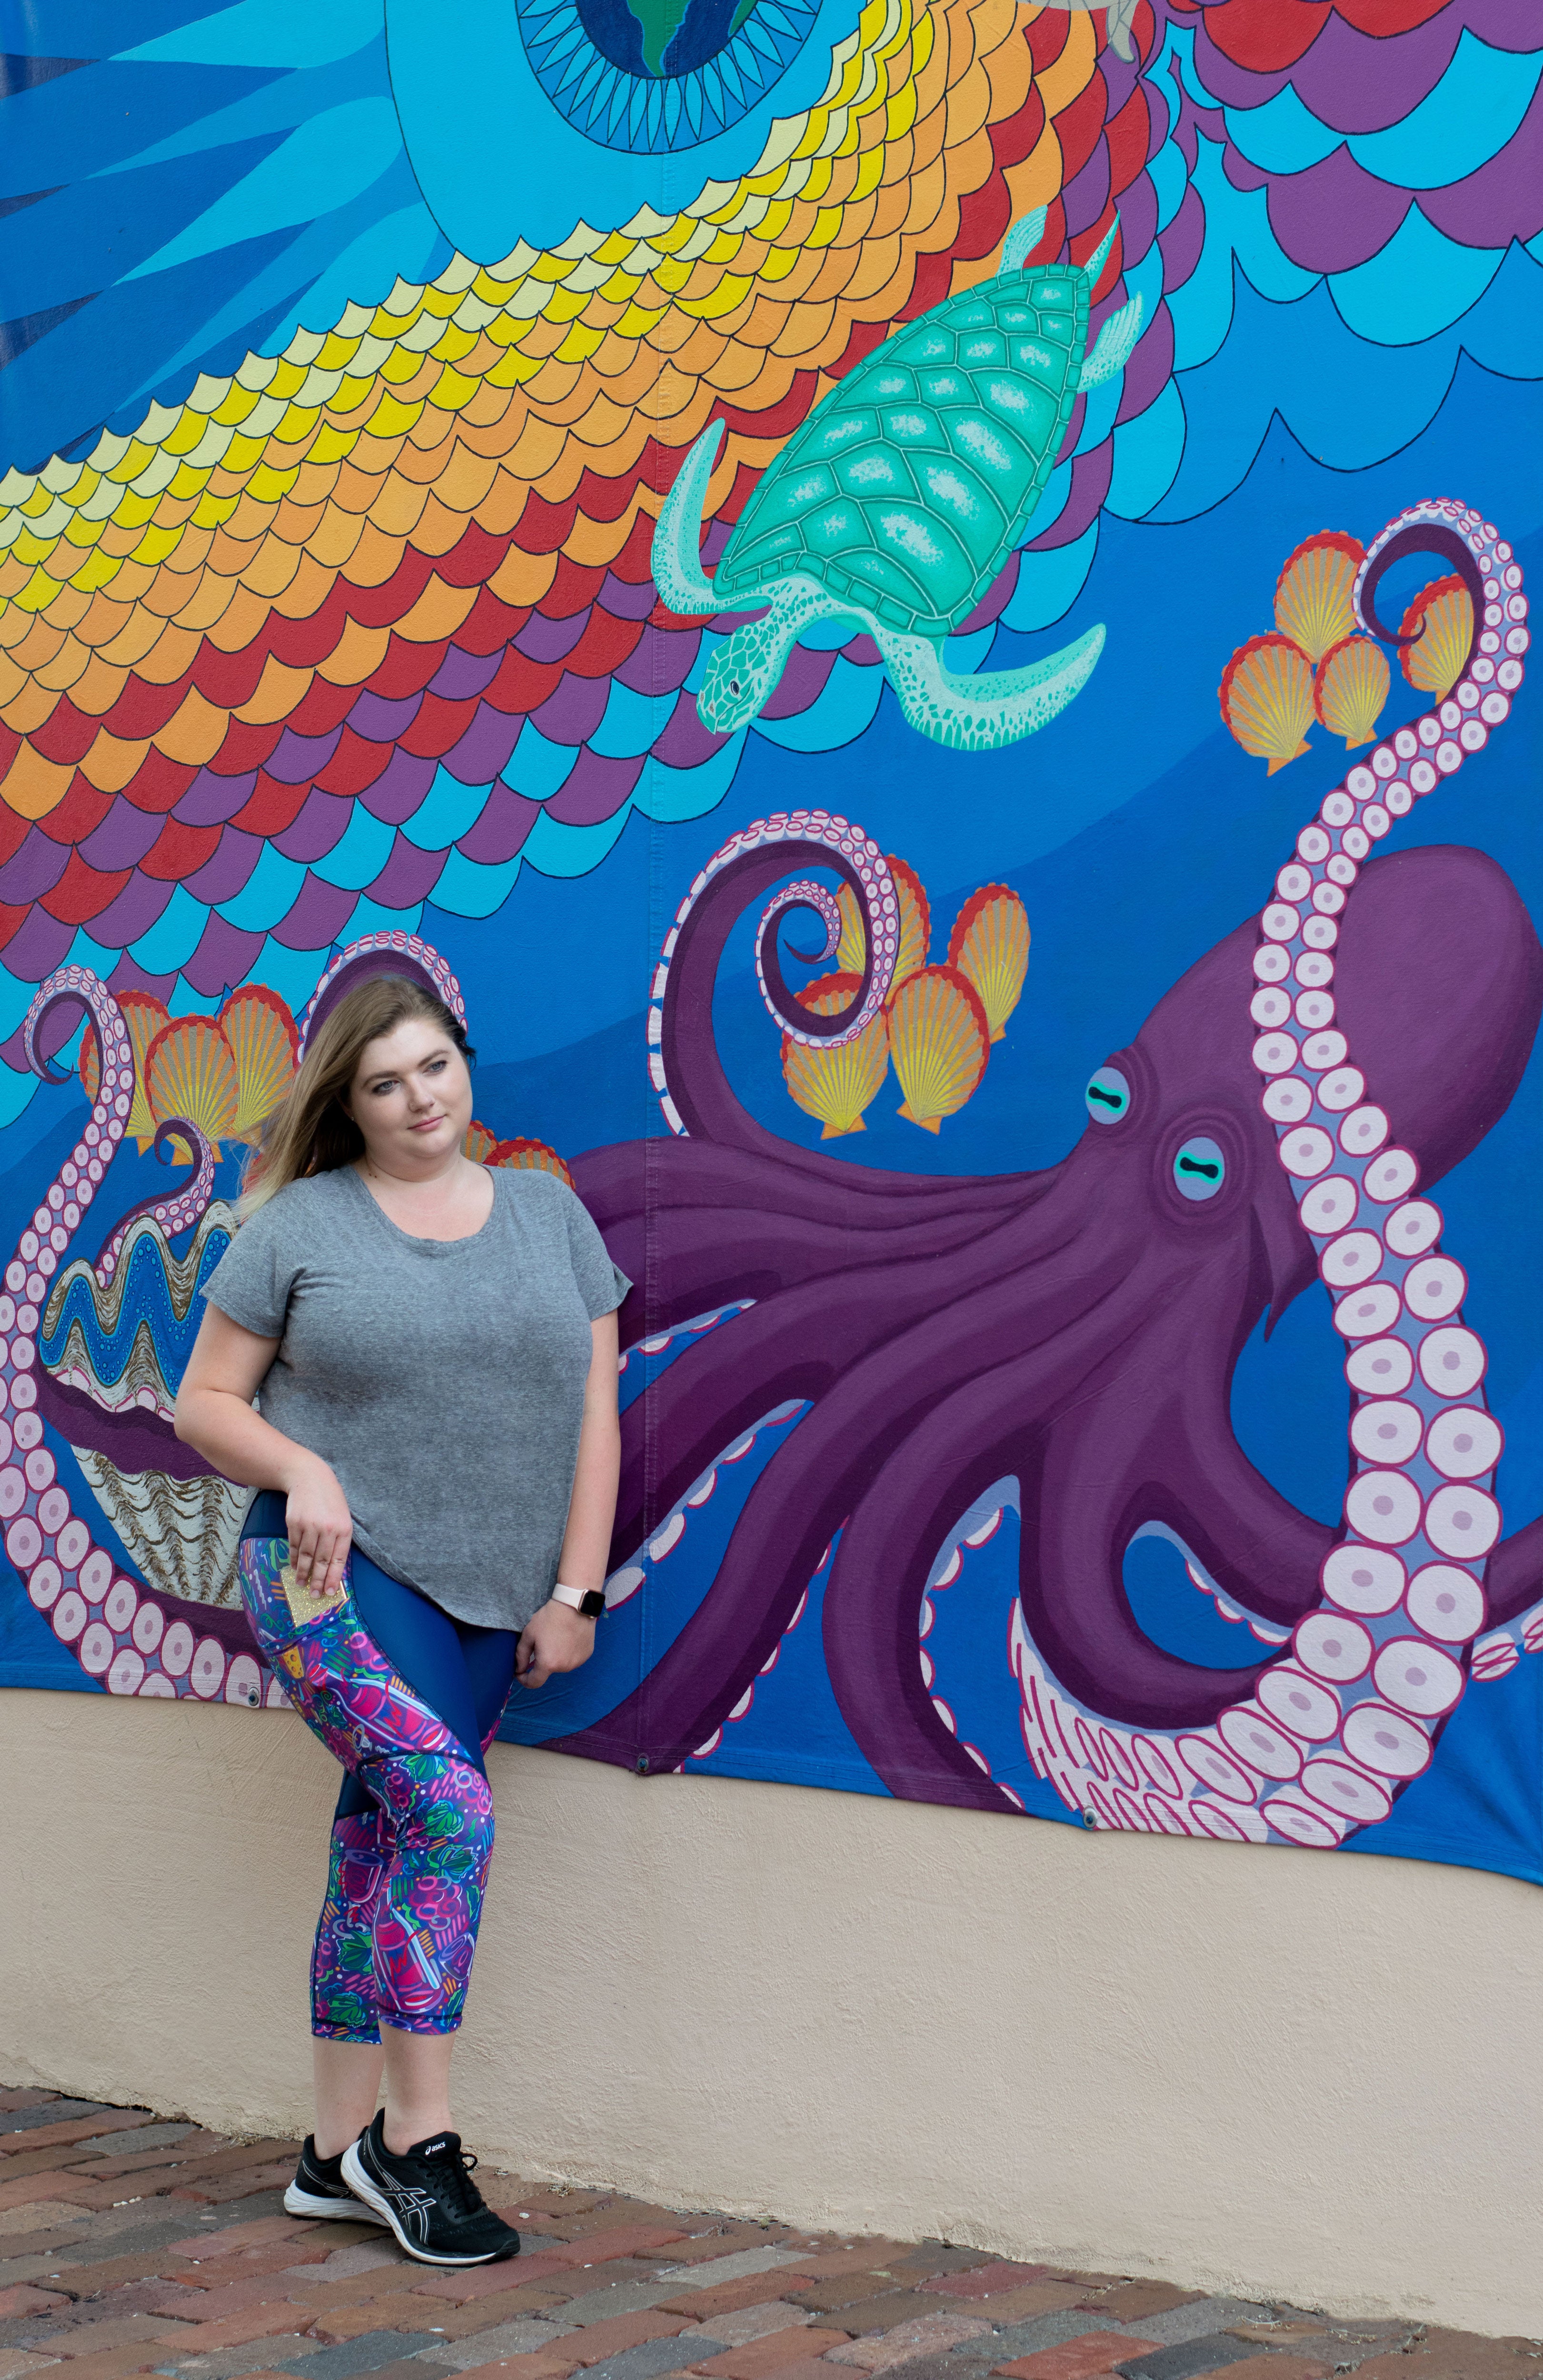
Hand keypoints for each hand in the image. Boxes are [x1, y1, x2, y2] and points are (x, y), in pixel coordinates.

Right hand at [281, 1456, 351, 1598]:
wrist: (309, 1477)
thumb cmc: (330, 1500)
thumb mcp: (343, 1516)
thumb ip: (340, 1539)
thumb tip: (333, 1568)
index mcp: (344, 1528)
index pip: (339, 1560)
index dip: (334, 1578)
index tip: (330, 1592)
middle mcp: (327, 1529)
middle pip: (321, 1561)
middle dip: (318, 1581)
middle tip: (314, 1595)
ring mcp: (309, 1526)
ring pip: (305, 1556)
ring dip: (303, 1573)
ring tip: (302, 1584)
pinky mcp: (294, 1523)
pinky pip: (294, 1546)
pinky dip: (293, 1559)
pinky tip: (294, 1568)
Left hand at [516, 1600, 596, 1688]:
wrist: (574, 1605)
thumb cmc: (549, 1618)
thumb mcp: (529, 1634)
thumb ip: (521, 1655)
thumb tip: (519, 1669)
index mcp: (548, 1664)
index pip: (534, 1683)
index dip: (525, 1680)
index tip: (521, 1672)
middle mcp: (564, 1667)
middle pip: (549, 1670)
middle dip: (543, 1661)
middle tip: (543, 1642)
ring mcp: (578, 1662)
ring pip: (562, 1664)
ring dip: (557, 1657)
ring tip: (557, 1638)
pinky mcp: (586, 1655)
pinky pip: (573, 1658)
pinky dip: (568, 1652)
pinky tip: (568, 1638)